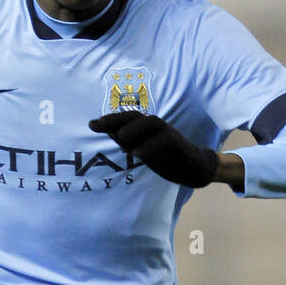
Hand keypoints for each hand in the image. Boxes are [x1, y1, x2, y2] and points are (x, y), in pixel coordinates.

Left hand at [89, 111, 218, 187]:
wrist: (193, 168)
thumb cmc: (166, 158)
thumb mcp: (142, 150)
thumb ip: (127, 141)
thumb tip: (108, 130)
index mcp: (145, 128)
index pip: (125, 120)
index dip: (109, 120)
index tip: (91, 124)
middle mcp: (155, 126)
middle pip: (135, 116)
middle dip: (116, 118)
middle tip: (98, 124)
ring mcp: (167, 132)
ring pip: (150, 123)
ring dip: (134, 128)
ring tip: (119, 137)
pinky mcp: (177, 142)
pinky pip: (163, 141)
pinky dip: (149, 146)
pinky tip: (136, 154)